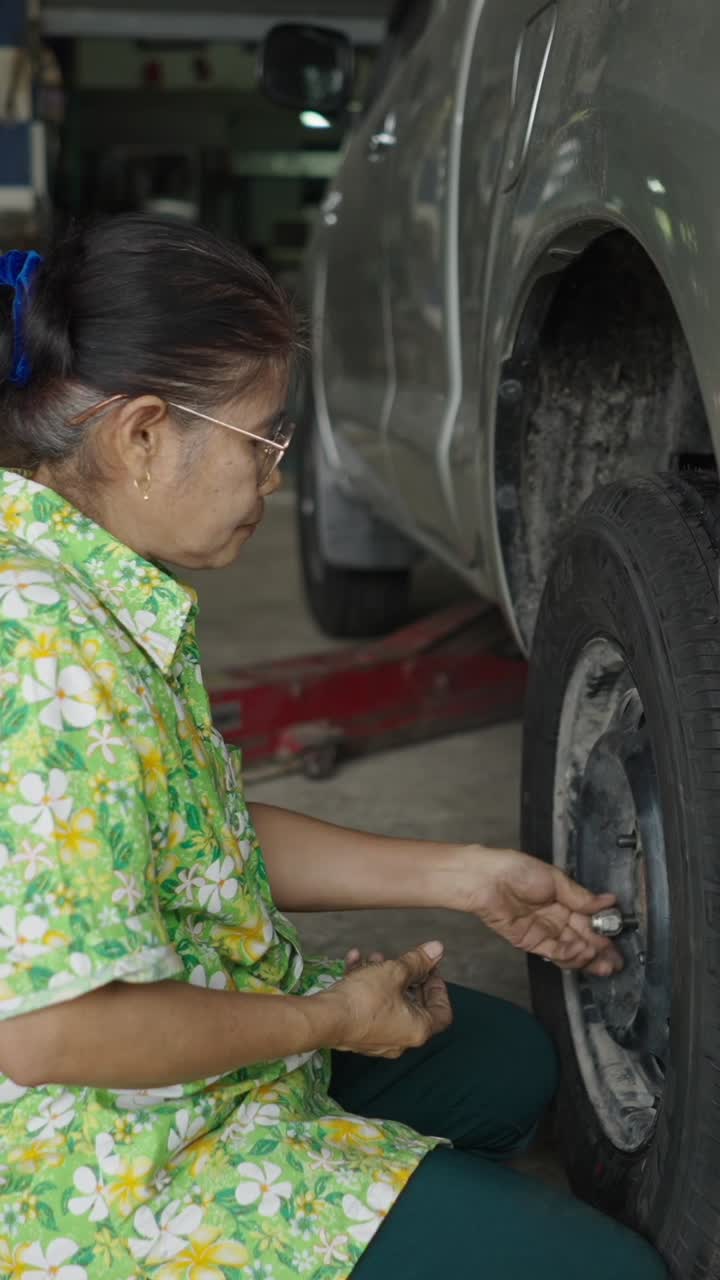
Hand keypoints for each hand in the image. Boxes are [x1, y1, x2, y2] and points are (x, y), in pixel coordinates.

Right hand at [324, 941, 452, 1057]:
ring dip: (384, 977)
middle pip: (414, 1005)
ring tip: (374, 957)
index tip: (429, 968)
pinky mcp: (359, 1034)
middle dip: (407, 977)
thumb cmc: (366, 998)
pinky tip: (354, 961)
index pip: (442, 1012)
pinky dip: (366, 986)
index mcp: (418, 1029)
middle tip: (403, 960)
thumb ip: (418, 960)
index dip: (438, 987)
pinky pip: (369, 1007)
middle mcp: (402, 1040)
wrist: (326, 1019)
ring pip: (388, 1003)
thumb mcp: (395, 972)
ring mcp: (379, 1039)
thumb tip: (437, 948)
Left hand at [462, 848, 623, 975]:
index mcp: (564, 899)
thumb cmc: (515, 870)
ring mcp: (544, 931)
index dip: (604, 930)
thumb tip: (607, 901)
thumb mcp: (555, 879)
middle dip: (601, 951)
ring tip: (603, 961)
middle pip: (583, 938)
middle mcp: (556, 917)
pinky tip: (583, 953)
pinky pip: (555, 953)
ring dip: (589, 957)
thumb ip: (581, 896)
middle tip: (617, 960)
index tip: (618, 936)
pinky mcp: (532, 942)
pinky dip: (570, 955)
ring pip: (572, 950)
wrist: (487, 880)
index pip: (589, 919)